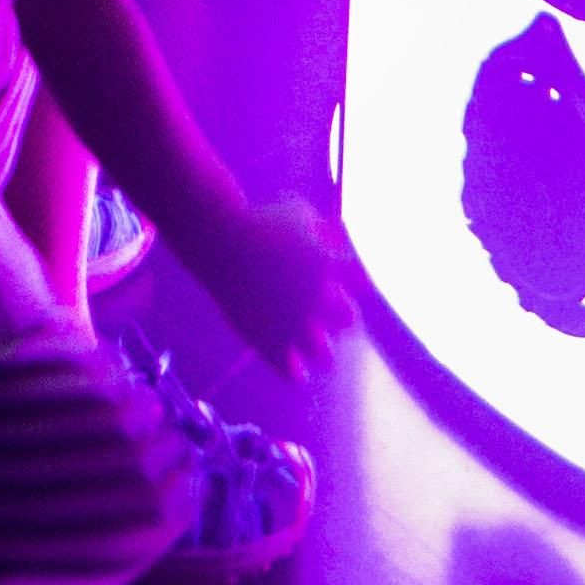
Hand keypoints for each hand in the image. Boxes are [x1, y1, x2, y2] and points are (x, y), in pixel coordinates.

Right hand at [201, 191, 352, 379]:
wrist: (221, 241)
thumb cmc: (262, 220)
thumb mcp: (300, 211)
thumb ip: (325, 230)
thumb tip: (339, 242)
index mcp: (331, 265)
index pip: (362, 284)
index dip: (354, 285)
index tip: (341, 283)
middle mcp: (320, 298)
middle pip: (348, 320)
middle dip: (341, 317)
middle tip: (329, 314)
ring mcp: (294, 324)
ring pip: (325, 356)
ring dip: (322, 351)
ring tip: (313, 344)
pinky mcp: (270, 343)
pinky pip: (292, 373)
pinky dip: (295, 373)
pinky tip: (295, 368)